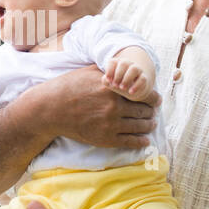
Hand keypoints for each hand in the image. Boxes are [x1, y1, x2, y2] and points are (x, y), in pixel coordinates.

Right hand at [41, 66, 159, 148]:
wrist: (52, 109)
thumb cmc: (69, 87)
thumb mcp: (90, 71)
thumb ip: (110, 71)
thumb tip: (124, 67)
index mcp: (114, 89)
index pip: (144, 94)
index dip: (154, 98)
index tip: (157, 99)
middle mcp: (115, 107)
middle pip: (144, 111)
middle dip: (151, 112)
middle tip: (154, 112)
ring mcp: (110, 125)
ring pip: (139, 127)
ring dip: (149, 126)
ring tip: (151, 124)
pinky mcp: (105, 138)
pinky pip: (129, 141)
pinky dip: (140, 141)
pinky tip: (145, 140)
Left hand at [102, 57, 151, 101]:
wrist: (133, 90)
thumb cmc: (119, 83)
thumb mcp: (111, 83)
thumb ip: (106, 81)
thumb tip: (107, 80)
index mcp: (118, 63)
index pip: (112, 62)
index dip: (109, 70)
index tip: (108, 79)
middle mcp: (128, 64)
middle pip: (123, 63)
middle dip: (118, 75)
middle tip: (115, 85)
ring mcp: (137, 70)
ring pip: (134, 69)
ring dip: (127, 79)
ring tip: (122, 88)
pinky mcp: (144, 78)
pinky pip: (142, 79)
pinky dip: (136, 86)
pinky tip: (130, 92)